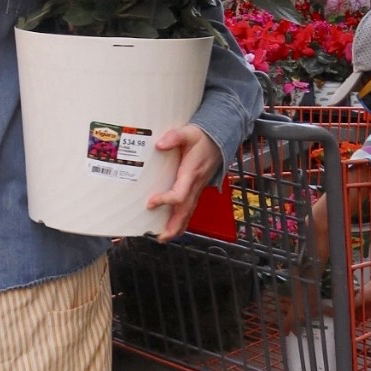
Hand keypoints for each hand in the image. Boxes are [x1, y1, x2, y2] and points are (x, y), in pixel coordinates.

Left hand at [147, 125, 221, 243]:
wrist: (220, 138)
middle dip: (173, 225)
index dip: (165, 200)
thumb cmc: (203, 137)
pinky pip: (190, 208)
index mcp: (191, 173)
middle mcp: (196, 184)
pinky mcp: (197, 189)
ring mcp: (198, 188)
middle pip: (185, 210)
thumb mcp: (189, 132)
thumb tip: (159, 144)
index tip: (150, 203)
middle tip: (160, 237)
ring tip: (164, 238)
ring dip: (178, 226)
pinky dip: (182, 219)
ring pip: (189, 212)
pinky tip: (173, 226)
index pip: (180, 194)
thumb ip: (174, 137)